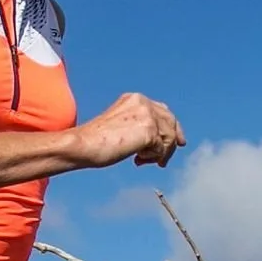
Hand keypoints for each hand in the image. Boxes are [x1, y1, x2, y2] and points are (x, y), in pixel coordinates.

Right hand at [69, 92, 184, 170]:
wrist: (83, 144)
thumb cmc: (95, 141)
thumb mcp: (120, 126)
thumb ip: (138, 127)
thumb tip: (157, 142)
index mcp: (135, 99)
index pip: (163, 111)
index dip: (172, 127)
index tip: (178, 142)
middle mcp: (143, 103)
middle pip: (170, 123)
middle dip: (171, 143)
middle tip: (163, 161)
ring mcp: (147, 115)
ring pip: (169, 137)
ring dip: (159, 154)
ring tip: (144, 162)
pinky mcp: (149, 130)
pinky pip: (161, 149)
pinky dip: (152, 158)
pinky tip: (136, 160)